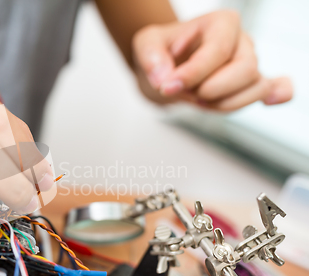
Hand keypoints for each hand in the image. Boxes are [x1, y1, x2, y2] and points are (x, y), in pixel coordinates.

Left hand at [132, 10, 292, 110]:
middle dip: (212, 89)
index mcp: (221, 23)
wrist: (165, 66)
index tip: (167, 86)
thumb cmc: (160, 51)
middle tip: (185, 93)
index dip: (193, 74)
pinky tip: (271, 101)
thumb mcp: (145, 45)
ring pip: (254, 88)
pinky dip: (278, 94)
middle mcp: (242, 41)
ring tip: (197, 99)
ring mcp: (249, 64)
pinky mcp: (249, 85)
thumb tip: (164, 79)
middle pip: (245, 70)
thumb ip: (151, 57)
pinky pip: (273, 89)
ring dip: (222, 103)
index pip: (217, 51)